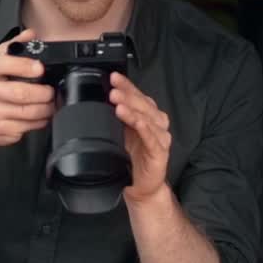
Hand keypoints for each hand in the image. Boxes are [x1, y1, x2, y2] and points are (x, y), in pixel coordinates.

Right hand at [0, 28, 54, 146]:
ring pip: (26, 112)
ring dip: (45, 109)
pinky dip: (39, 122)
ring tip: (50, 104)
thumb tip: (31, 33)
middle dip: (42, 93)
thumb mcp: (2, 63)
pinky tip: (41, 117)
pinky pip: (26, 126)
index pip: (0, 64)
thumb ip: (16, 47)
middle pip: (19, 92)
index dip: (22, 65)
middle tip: (51, 92)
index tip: (39, 68)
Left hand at [109, 72, 170, 202]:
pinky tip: (139, 122)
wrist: (143, 184)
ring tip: (119, 105)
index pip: (138, 95)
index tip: (114, 78)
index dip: (127, 86)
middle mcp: (157, 123)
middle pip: (143, 105)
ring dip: (134, 111)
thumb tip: (101, 98)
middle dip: (128, 96)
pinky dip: (146, 129)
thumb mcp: (121, 132)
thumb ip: (117, 116)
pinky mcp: (161, 152)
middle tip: (113, 90)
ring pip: (148, 119)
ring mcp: (160, 137)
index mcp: (147, 115)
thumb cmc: (133, 156)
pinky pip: (152, 138)